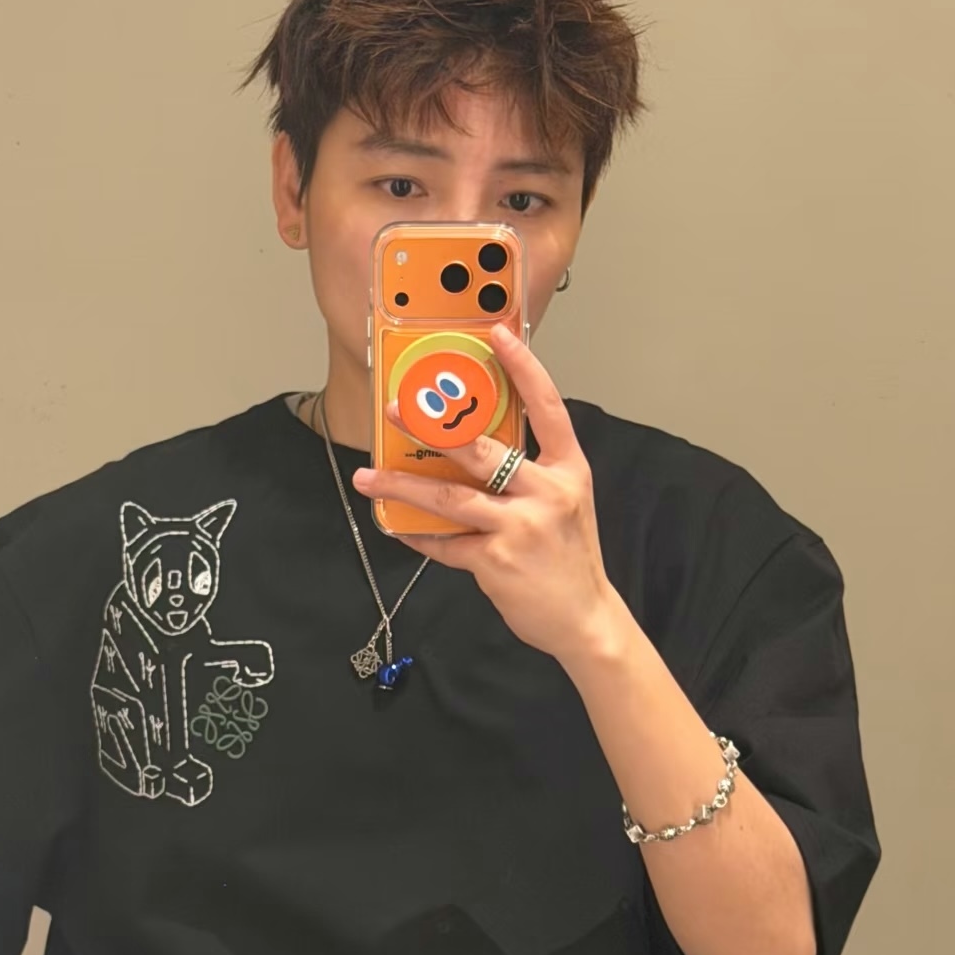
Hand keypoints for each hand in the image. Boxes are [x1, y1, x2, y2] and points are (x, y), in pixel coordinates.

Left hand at [350, 324, 632, 664]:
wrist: (586, 620)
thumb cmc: (570, 560)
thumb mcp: (565, 504)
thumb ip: (529, 475)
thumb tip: (473, 451)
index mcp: (568, 470)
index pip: (547, 406)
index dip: (524, 367)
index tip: (497, 335)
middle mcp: (546, 492)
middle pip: (480, 449)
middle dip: (430, 427)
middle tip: (394, 410)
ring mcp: (520, 526)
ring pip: (448, 497)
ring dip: (402, 487)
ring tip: (369, 478)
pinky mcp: (496, 560)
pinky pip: (445, 543)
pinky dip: (419, 536)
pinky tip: (398, 528)